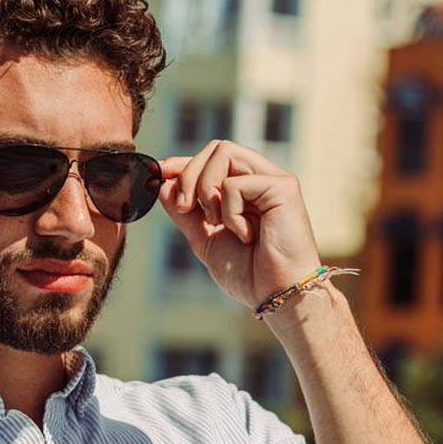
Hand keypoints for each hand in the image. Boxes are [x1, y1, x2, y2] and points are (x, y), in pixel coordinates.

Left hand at [159, 140, 320, 308]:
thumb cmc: (248, 273)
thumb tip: (162, 184)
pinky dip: (229, 212)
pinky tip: (245, 235)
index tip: (159, 174)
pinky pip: (236, 184)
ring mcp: (273, 179)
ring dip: (206, 188)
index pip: (211, 158)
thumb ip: (185, 213)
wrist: (274, 295)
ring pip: (224, 153)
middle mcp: (260, 178)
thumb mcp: (205, 239)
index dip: (183, 163)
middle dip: (189, 176)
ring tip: (216, 222)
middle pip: (215, 148)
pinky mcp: (283, 187)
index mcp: (245, 189)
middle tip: (185, 209)